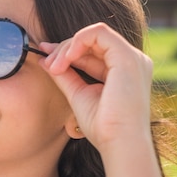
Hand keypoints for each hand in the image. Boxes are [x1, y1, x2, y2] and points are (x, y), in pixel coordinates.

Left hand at [39, 22, 153, 150]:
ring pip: (93, 35)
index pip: (92, 52)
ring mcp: (132, 58)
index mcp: (124, 71)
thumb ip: (65, 76)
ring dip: (68, 48)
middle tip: (48, 65)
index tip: (45, 58)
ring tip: (55, 67)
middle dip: (64, 49)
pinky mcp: (127, 57)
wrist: (119, 143)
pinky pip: (98, 33)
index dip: (67, 51)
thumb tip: (45, 60)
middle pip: (92, 41)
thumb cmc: (102, 127)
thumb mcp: (79, 95)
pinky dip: (77, 42)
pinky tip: (66, 60)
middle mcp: (132, 61)